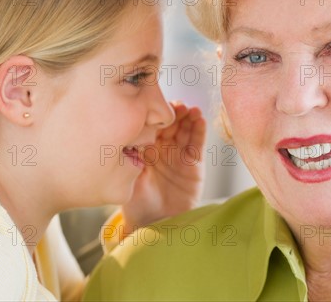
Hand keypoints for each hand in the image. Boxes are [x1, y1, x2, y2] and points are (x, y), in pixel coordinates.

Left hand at [121, 102, 205, 231]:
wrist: (157, 225)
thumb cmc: (138, 205)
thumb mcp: (130, 179)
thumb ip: (132, 159)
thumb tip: (130, 137)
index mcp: (145, 150)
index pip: (152, 127)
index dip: (156, 116)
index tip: (159, 105)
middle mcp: (163, 150)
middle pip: (170, 125)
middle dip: (175, 114)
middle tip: (178, 105)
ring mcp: (179, 156)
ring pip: (185, 131)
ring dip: (189, 118)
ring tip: (192, 109)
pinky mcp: (194, 165)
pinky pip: (197, 145)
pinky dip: (199, 132)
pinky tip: (200, 120)